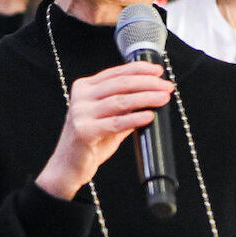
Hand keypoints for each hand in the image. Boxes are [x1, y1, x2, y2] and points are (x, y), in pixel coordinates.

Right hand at [34, 61, 172, 198]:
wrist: (68, 167)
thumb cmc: (89, 142)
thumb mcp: (108, 118)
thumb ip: (125, 107)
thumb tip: (152, 95)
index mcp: (85, 88)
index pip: (116, 73)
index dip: (140, 69)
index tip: (158, 71)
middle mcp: (81, 97)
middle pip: (121, 84)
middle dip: (148, 83)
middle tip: (166, 87)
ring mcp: (81, 113)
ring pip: (120, 101)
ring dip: (146, 98)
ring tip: (163, 98)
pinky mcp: (84, 131)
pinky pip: (116, 123)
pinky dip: (135, 118)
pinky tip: (149, 115)